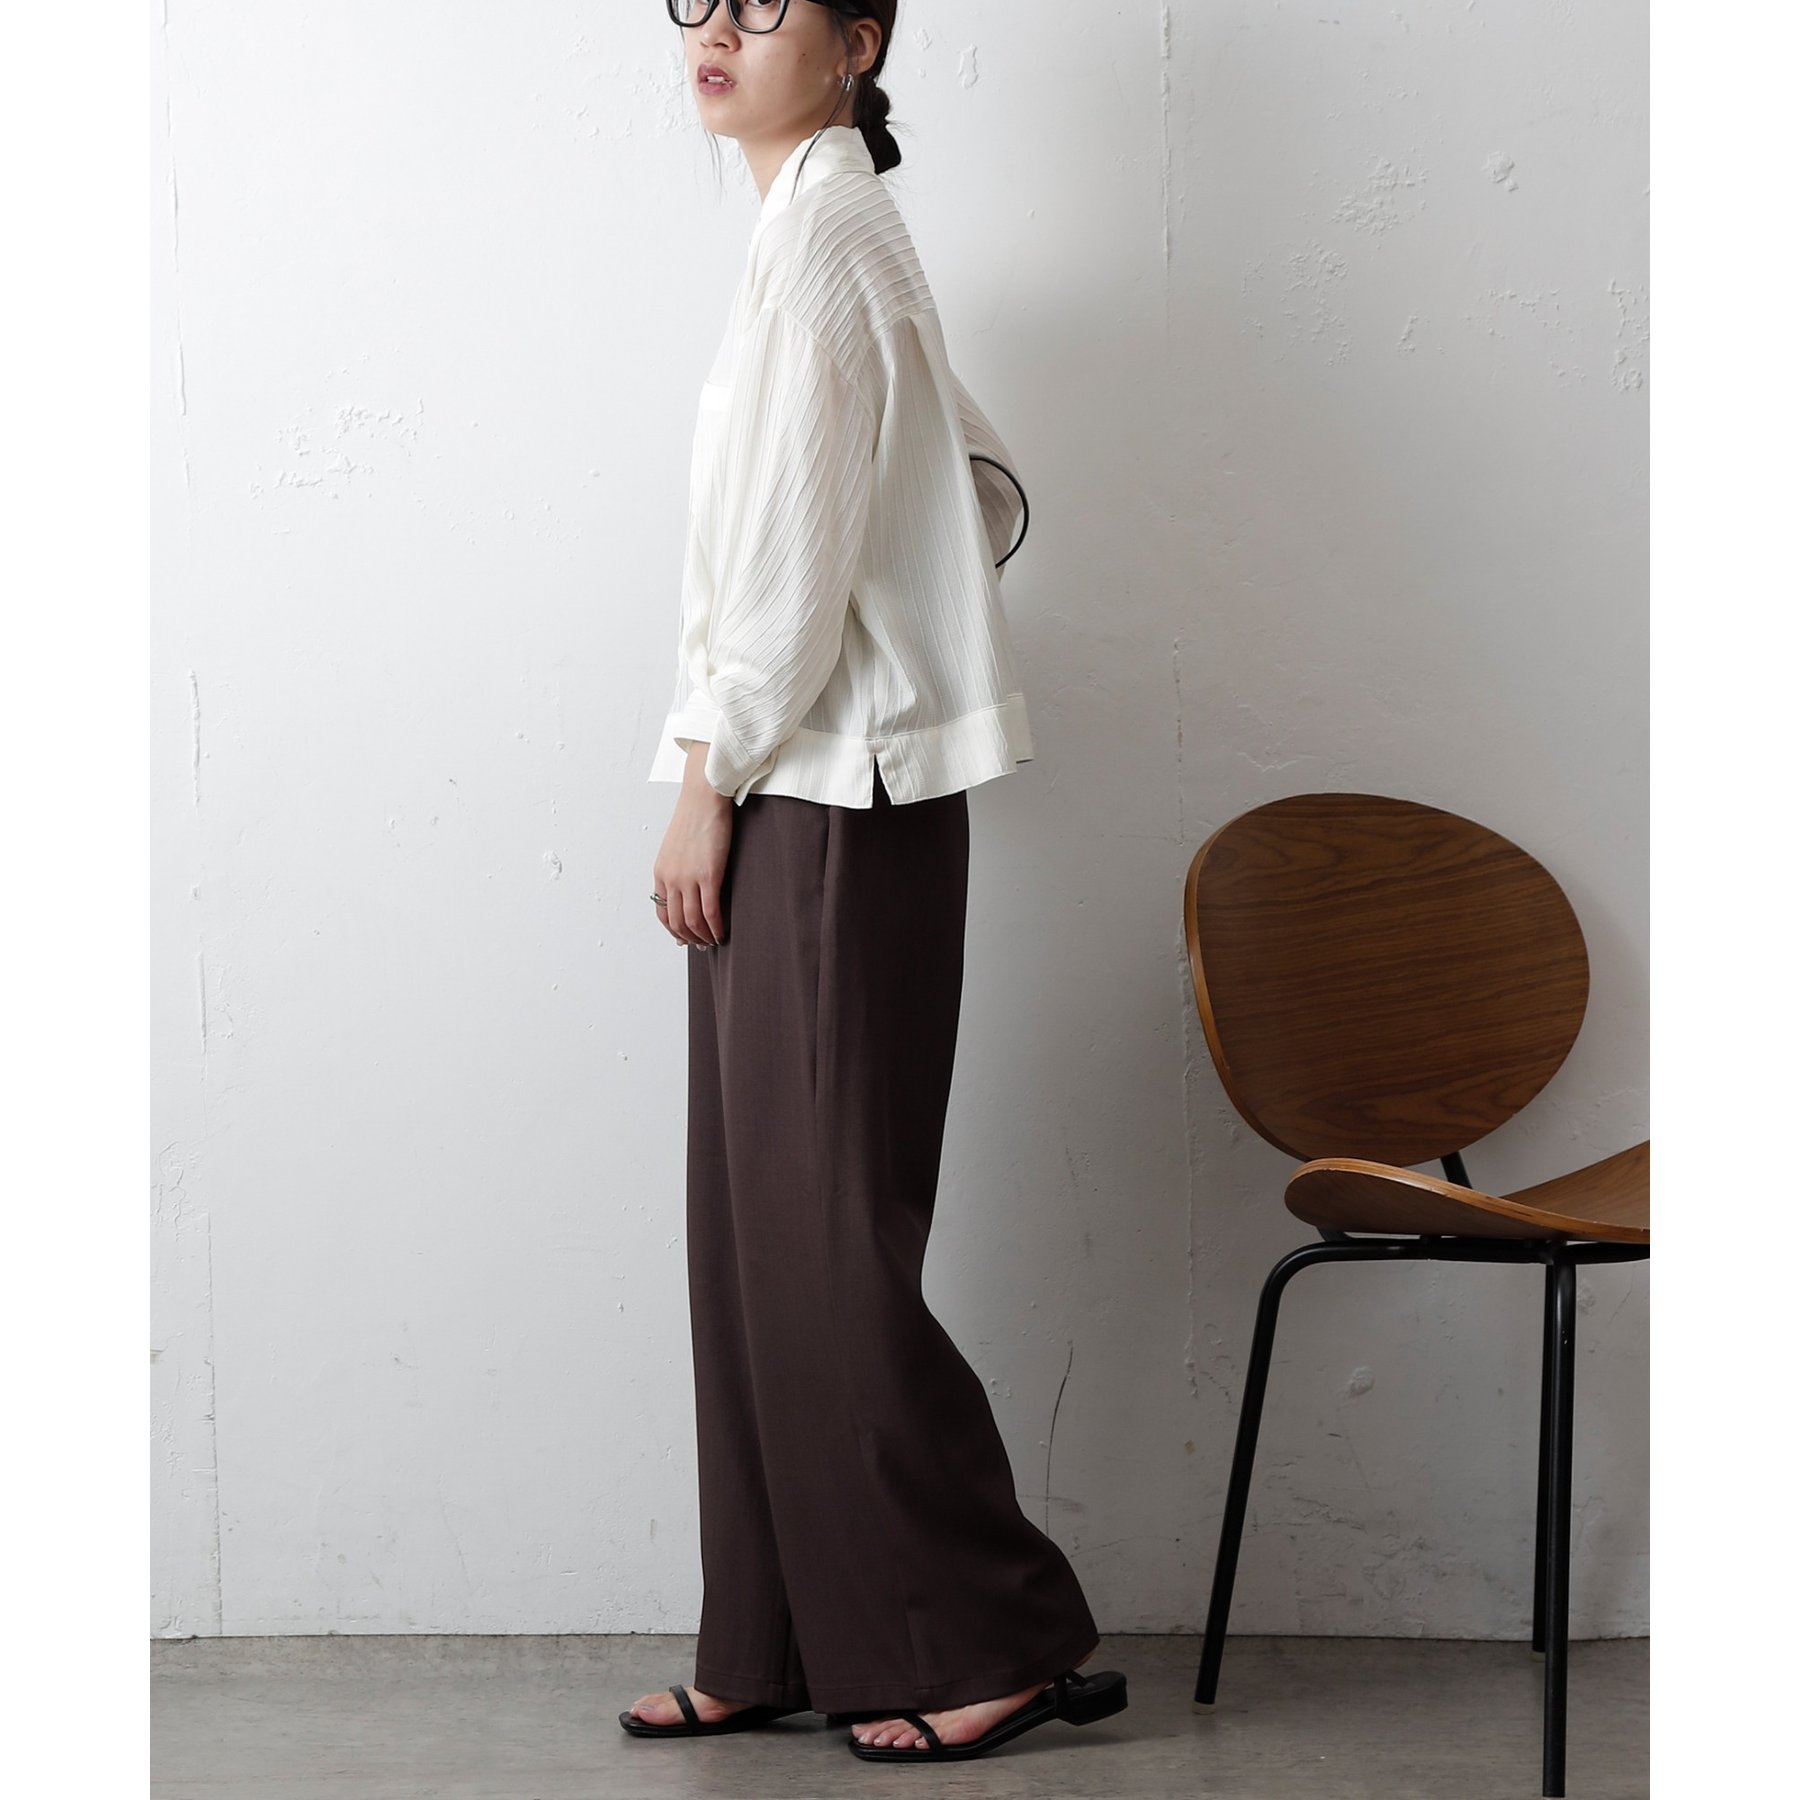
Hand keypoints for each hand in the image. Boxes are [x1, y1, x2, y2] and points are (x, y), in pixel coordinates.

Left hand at [653, 743, 733, 947]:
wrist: (703, 798)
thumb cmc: (695, 817)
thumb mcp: (676, 847)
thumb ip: (677, 868)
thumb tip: (686, 887)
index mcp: (661, 872)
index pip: (662, 912)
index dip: (673, 930)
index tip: (684, 938)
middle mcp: (671, 879)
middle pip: (677, 921)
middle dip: (689, 938)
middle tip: (702, 944)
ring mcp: (688, 878)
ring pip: (693, 921)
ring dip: (703, 936)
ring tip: (714, 941)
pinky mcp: (709, 875)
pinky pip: (710, 912)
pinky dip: (715, 927)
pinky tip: (722, 933)